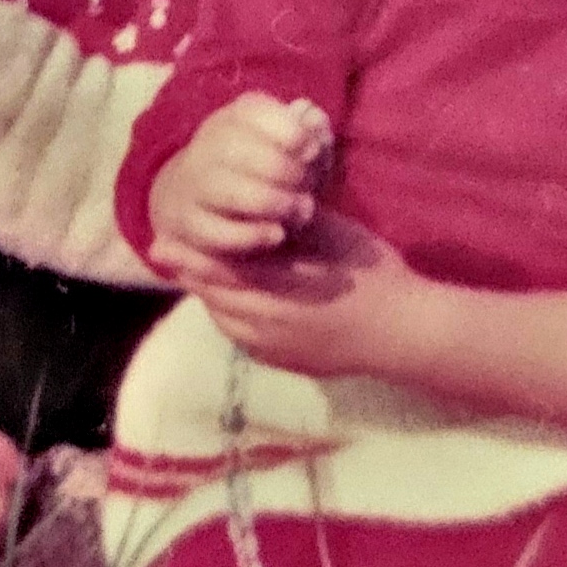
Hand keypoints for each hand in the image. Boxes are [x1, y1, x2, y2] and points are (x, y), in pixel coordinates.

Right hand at [146, 92, 333, 280]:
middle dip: (283, 169)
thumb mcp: (290, 147)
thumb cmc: (266, 168)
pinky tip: (278, 234)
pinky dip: (252, 234)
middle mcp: (206, 146)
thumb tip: (314, 119)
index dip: (289, 131)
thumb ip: (310, 132)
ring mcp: (194, 186)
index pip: (252, 112)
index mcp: (232, 118)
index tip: (313, 150)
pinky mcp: (191, 225)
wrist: (206, 200)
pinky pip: (216, 232)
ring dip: (271, 202)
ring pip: (227, 191)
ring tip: (303, 212)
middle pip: (236, 150)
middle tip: (309, 185)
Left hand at [178, 212, 419, 382]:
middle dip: (191, 273)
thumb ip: (293, 221)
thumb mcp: (332, 234)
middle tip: (165, 252)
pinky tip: (230, 302)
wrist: (404, 332)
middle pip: (215, 297)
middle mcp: (267, 323)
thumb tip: (264, 204)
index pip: (222, 269)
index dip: (190, 254)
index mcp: (278, 286)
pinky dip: (231, 317)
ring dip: (210, 296)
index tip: (162, 240)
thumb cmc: (372, 274)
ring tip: (192, 272)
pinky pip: (244, 339)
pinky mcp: (284, 363)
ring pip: (226, 321)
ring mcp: (274, 349)